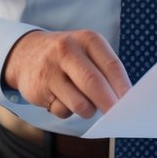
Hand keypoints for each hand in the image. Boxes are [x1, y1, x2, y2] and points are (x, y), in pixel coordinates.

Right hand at [2, 30, 131, 118]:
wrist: (26, 52)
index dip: (122, 87)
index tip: (130, 103)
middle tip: (116, 117)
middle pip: (93, 83)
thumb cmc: (68, 56)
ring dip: (88, 111)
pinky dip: (67, 111)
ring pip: (79, 103)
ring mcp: (50, 69)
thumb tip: (123, 100)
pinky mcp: (38, 90)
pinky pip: (62, 111)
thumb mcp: (87, 51)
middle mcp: (67, 50)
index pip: (111, 65)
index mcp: (87, 39)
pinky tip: (62, 98)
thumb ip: (105, 71)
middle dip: (108, 104)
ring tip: (85, 104)